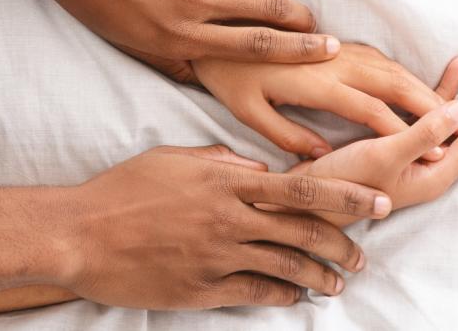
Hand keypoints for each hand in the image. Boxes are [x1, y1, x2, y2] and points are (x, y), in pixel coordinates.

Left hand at [18, 0, 339, 80]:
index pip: (255, 47)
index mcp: (179, 36)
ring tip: (271, 2)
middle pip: (270, 11)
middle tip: (320, 29)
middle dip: (304, 21)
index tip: (327, 51)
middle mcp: (193, 3)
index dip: (298, 51)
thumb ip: (173, 60)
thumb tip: (205, 76)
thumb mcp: (131, 43)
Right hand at [60, 145, 392, 308]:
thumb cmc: (123, 190)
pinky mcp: (201, 289)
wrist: (79, 234)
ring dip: (320, 277)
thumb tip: (259, 169)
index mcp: (225, 181)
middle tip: (363, 254)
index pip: (301, 187)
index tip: (378, 201)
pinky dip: (282, 296)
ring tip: (338, 283)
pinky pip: (255, 294)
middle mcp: (228, 218)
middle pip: (303, 232)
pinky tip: (296, 298)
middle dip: (343, 244)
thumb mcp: (173, 159)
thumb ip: (221, 161)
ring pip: (286, 268)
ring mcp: (216, 256)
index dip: (345, 196)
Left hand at [191, 43, 457, 157]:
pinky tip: (418, 88)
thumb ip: (288, 136)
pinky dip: (404, 74)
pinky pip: (379, 58)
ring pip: (390, 66)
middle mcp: (333, 61)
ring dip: (423, 87)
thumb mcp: (249, 113)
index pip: (370, 109)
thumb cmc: (229, 77)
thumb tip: (325, 155)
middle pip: (393, 82)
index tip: (433, 150)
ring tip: (452, 109)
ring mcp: (336, 49)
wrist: (217, 28)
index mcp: (314, 83)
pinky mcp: (335, 42)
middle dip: (430, 106)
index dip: (404, 131)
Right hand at [287, 48, 457, 224]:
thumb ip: (423, 133)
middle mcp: (436, 164)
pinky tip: (451, 69)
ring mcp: (420, 156)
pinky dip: (444, 89)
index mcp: (439, 171)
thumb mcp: (383, 156)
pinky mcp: (401, 146)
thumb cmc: (343, 184)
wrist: (307, 200)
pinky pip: (433, 114)